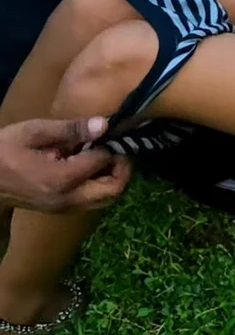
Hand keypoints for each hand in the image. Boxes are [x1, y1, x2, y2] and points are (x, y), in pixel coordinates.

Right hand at [0, 117, 131, 211]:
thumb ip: (71, 129)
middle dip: (123, 168)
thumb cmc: (4, 150)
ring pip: (106, 199)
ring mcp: (65, 208)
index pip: (104, 161)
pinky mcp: (61, 209)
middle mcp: (68, 198)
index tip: (113, 132)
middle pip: (114, 190)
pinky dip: (100, 185)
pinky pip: (92, 201)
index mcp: (62, 178)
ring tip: (105, 155)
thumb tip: (105, 124)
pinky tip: (90, 166)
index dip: (112, 146)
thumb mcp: (34, 132)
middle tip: (117, 148)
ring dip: (113, 178)